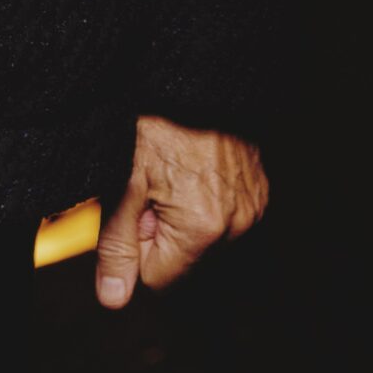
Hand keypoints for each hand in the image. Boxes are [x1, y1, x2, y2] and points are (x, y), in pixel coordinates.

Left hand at [95, 115, 266, 308]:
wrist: (192, 73)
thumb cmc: (155, 121)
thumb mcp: (122, 183)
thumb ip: (116, 246)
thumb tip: (113, 300)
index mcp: (203, 227)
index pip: (159, 279)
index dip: (137, 243)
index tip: (137, 205)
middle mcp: (238, 222)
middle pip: (183, 259)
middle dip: (160, 230)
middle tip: (152, 182)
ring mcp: (254, 205)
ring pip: (202, 238)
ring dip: (181, 215)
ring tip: (171, 169)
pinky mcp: (260, 188)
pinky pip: (223, 215)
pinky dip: (203, 198)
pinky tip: (192, 164)